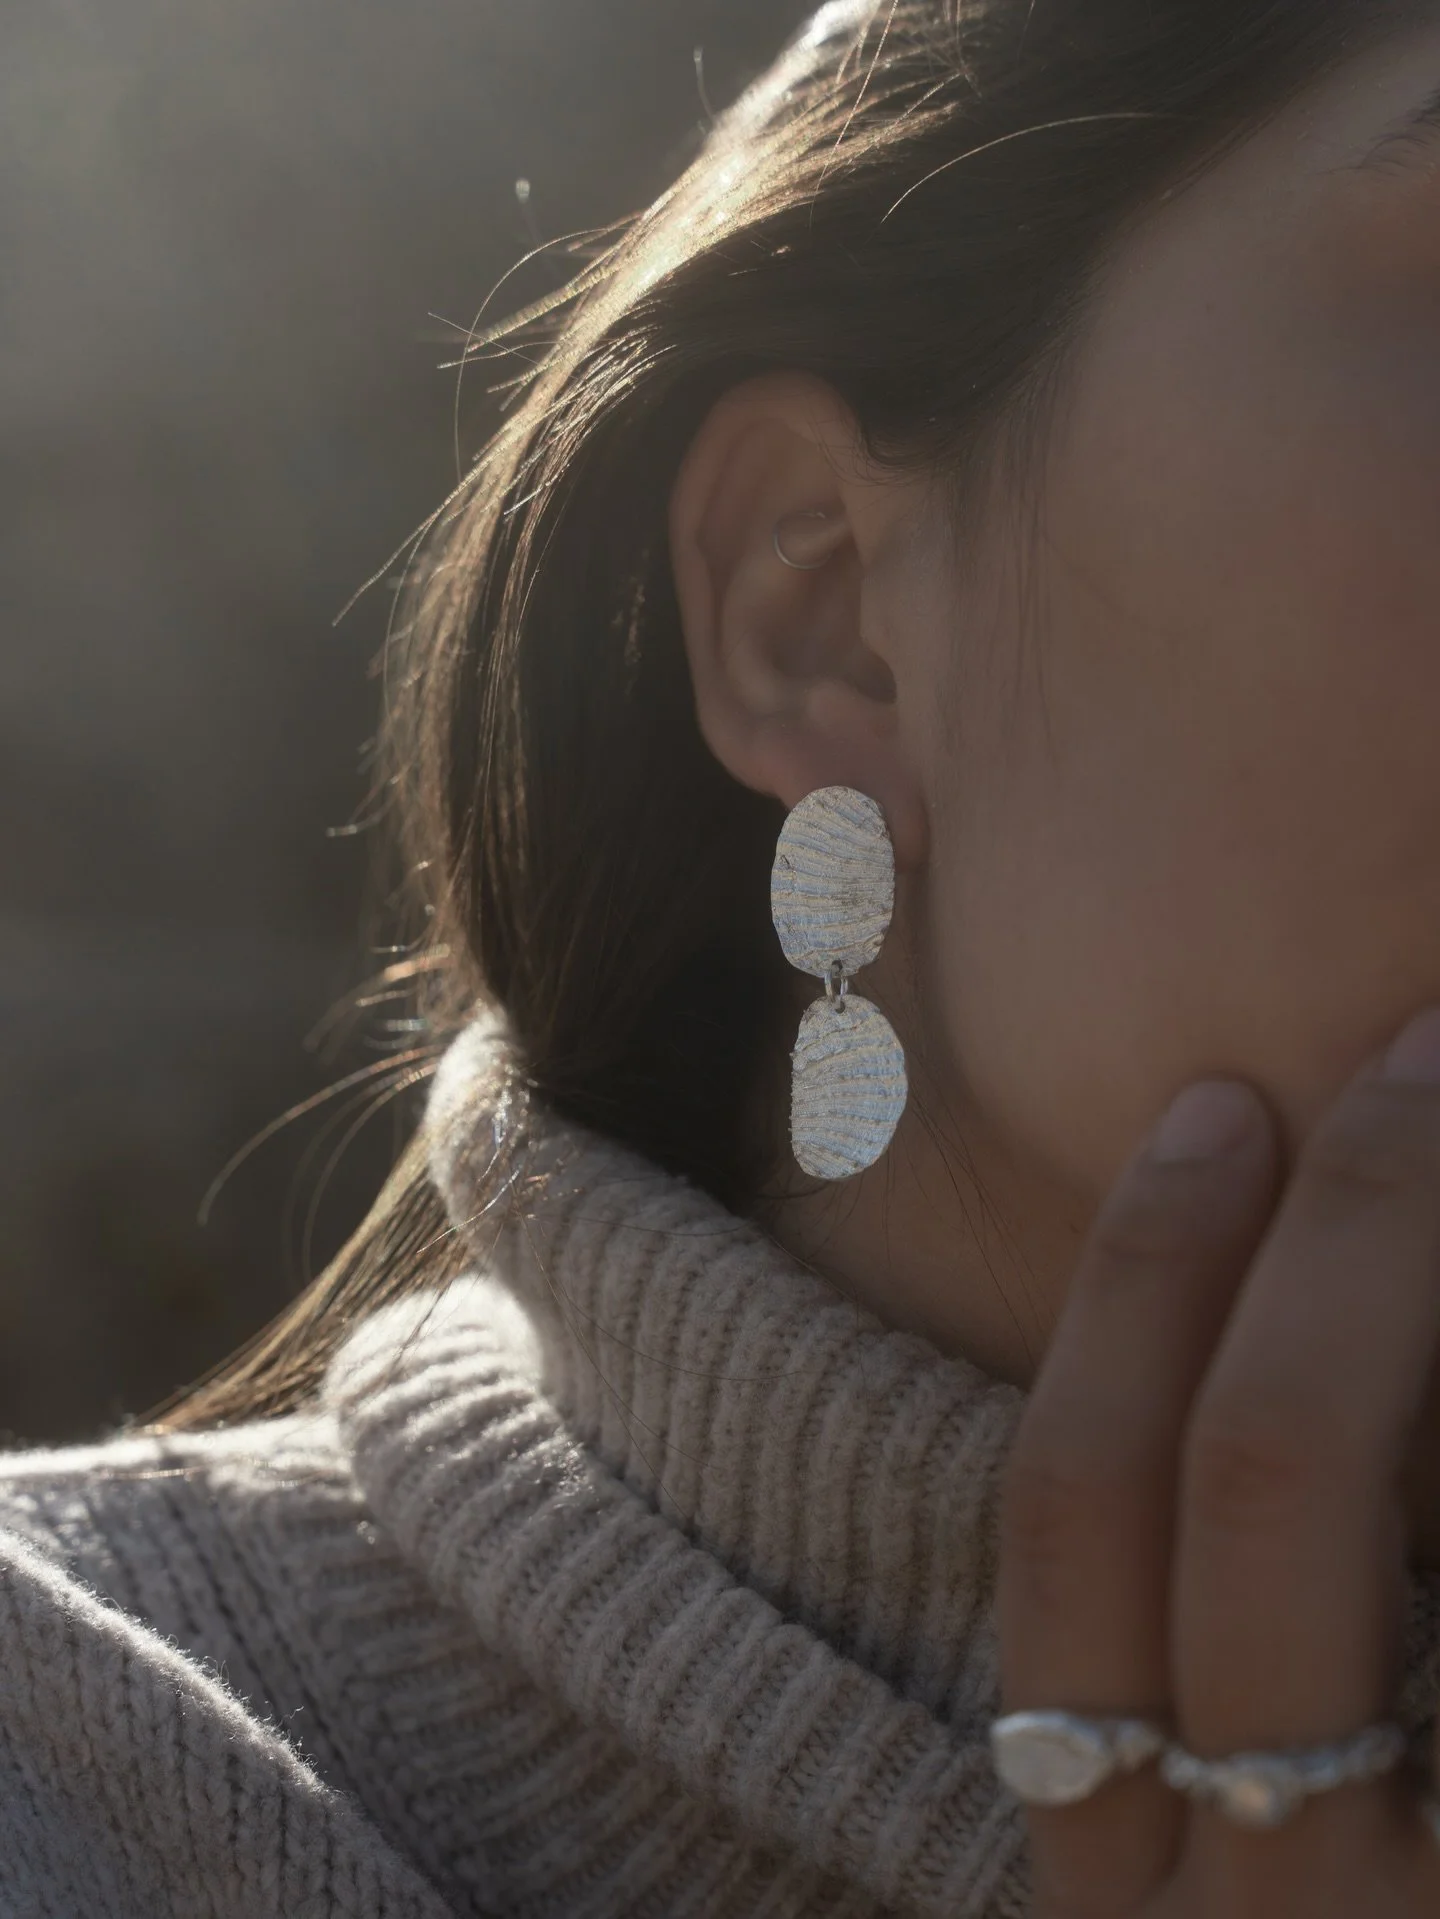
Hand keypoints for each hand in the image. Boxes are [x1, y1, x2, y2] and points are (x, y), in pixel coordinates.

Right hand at [996, 1006, 1439, 1914]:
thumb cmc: (1324, 1907)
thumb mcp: (1201, 1852)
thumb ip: (1177, 1637)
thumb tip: (1216, 1256)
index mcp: (1129, 1867)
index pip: (1076, 1518)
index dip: (1138, 1283)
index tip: (1217, 1105)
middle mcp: (1254, 1898)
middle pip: (1267, 1488)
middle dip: (1355, 1230)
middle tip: (1424, 1041)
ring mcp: (1386, 1888)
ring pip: (1401, 1521)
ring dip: (1435, 1284)